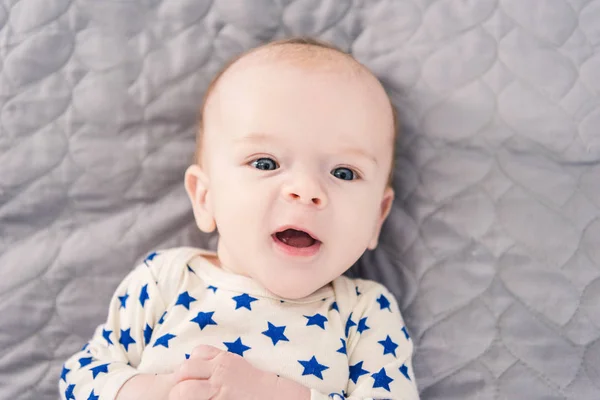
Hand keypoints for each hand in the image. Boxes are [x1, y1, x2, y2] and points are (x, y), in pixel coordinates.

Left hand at [169, 345, 309, 399]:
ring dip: (180, 395)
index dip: (191, 367)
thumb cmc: (256, 384)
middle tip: (183, 393)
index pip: (196, 353)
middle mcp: (218, 370)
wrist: (275, 396)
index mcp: (223, 358)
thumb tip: (198, 368)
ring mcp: (218, 388)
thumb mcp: (237, 364)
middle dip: (179, 381)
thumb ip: (218, 362)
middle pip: (184, 369)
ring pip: (183, 389)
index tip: (193, 378)